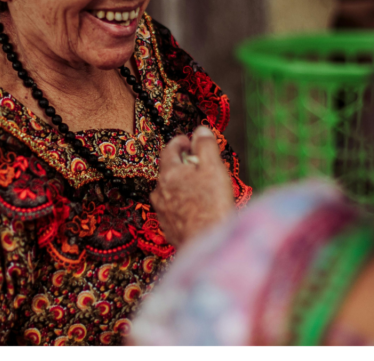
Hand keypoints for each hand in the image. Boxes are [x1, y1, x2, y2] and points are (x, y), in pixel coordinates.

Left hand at [150, 126, 235, 246]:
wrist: (208, 244)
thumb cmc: (213, 206)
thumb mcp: (213, 168)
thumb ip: (205, 146)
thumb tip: (200, 130)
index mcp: (168, 174)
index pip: (169, 150)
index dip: (180, 142)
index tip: (189, 141)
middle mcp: (159, 191)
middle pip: (169, 171)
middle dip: (183, 165)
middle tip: (201, 165)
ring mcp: (162, 211)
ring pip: (169, 191)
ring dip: (182, 186)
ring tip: (200, 189)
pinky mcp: (168, 228)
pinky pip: (173, 209)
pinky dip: (183, 204)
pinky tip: (197, 209)